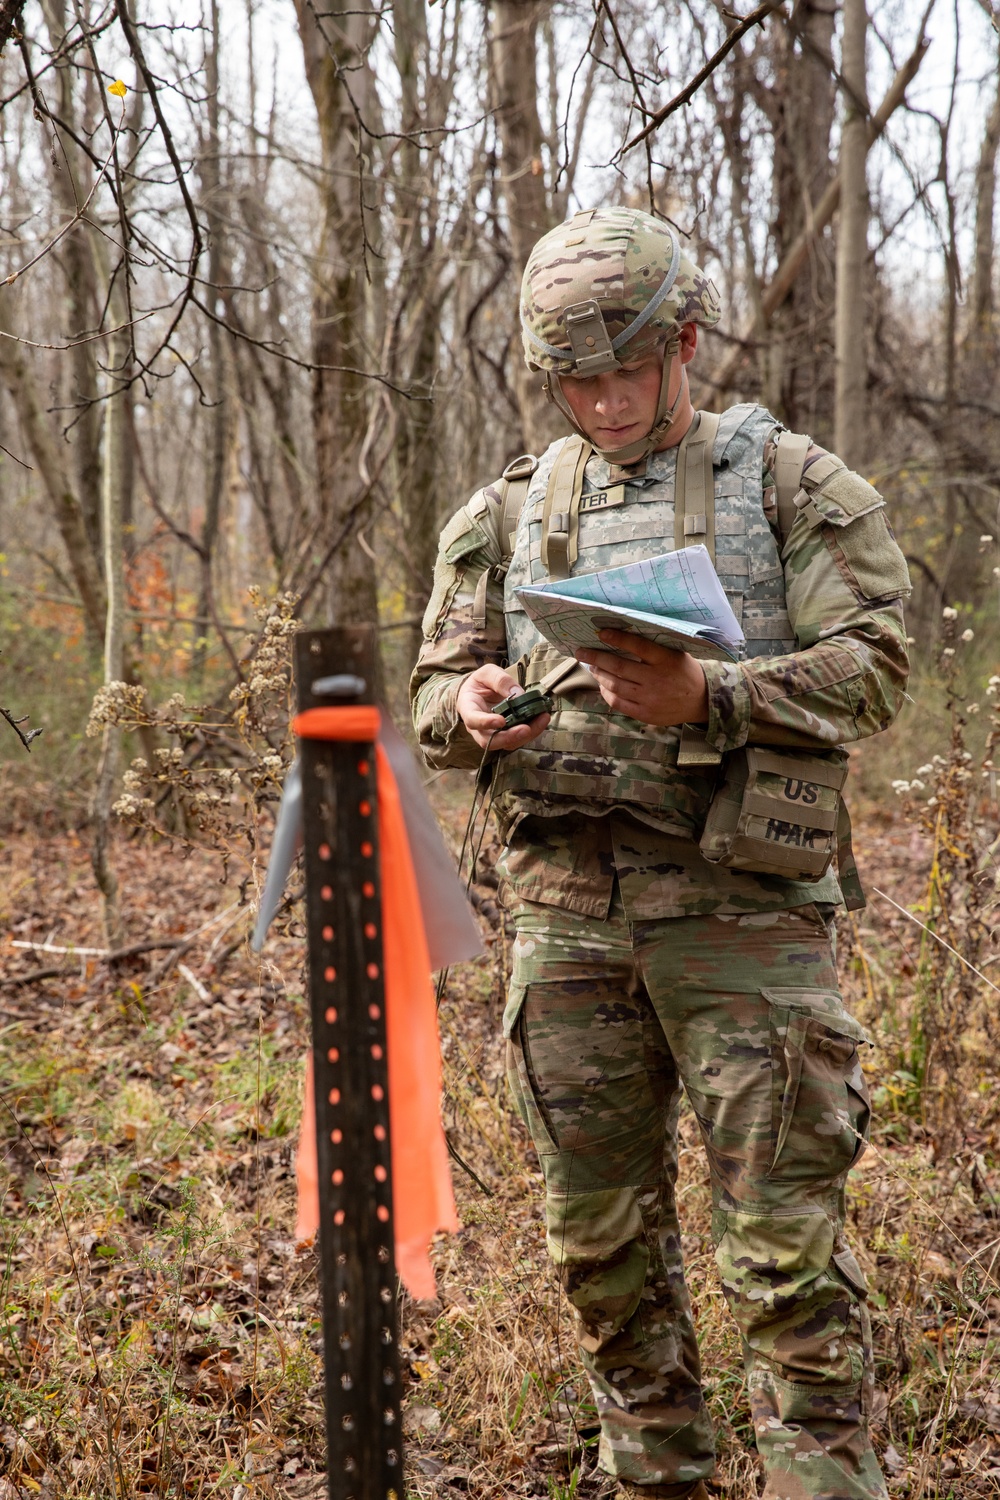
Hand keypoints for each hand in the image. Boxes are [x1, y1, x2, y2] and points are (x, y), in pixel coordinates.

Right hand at [456, 664, 551, 750]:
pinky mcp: (505, 735)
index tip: (501, 721)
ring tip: (542, 720)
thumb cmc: (481, 682)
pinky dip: (531, 732)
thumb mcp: (488, 673)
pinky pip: (517, 739)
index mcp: (468, 708)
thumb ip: (501, 681)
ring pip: (505, 744)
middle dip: (509, 737)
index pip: (473, 720)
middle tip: (526, 729)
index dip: (486, 723)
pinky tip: (542, 720)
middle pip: (488, 740)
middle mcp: (477, 727)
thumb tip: (519, 694)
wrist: (480, 691)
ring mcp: (491, 733)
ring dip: (525, 736)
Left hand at [575, 629, 708, 726]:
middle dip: (596, 657)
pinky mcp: (645, 714)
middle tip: (581, 651)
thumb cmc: (684, 672)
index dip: (617, 638)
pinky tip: (602, 684)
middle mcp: (656, 679)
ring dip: (599, 674)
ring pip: (615, 685)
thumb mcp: (676, 654)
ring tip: (592, 666)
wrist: (701, 701)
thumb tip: (623, 634)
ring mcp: (650, 699)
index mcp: (666, 660)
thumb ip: (654, 647)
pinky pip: (618, 703)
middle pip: (619, 667)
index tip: (600, 633)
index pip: (637, 646)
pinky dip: (606, 692)